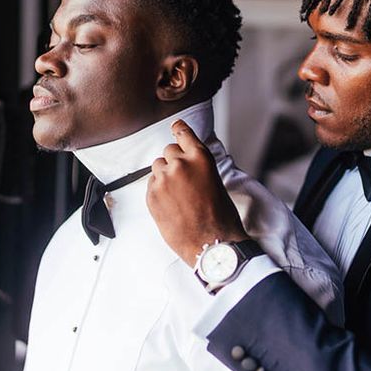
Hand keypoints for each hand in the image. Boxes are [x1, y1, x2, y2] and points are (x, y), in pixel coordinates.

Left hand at [147, 120, 247, 266]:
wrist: (212, 244)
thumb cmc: (220, 217)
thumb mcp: (215, 181)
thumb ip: (197, 167)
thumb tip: (184, 162)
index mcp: (200, 157)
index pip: (183, 134)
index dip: (178, 129)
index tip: (175, 126)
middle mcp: (180, 164)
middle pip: (168, 150)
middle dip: (174, 161)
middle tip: (183, 180)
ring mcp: (163, 179)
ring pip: (157, 167)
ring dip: (164, 176)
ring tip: (177, 195)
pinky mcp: (151, 195)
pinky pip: (150, 184)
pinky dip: (158, 191)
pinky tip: (171, 205)